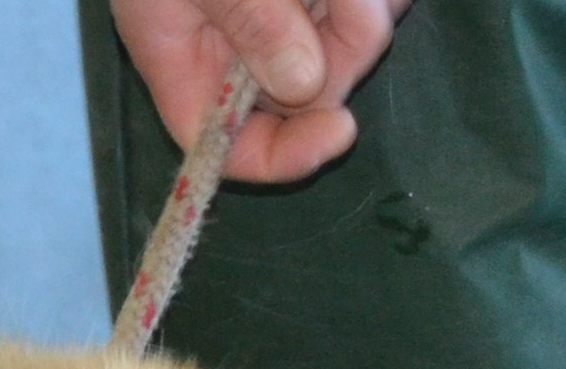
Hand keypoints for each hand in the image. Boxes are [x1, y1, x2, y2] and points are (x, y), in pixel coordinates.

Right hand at [109, 0, 408, 183]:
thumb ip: (246, 18)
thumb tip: (303, 84)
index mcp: (186, 63)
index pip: (231, 148)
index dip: (286, 156)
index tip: (340, 128)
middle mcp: (240, 50)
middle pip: (311, 93)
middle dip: (343, 47)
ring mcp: (288, 15)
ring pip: (356, 42)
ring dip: (367, 9)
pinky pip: (378, 3)